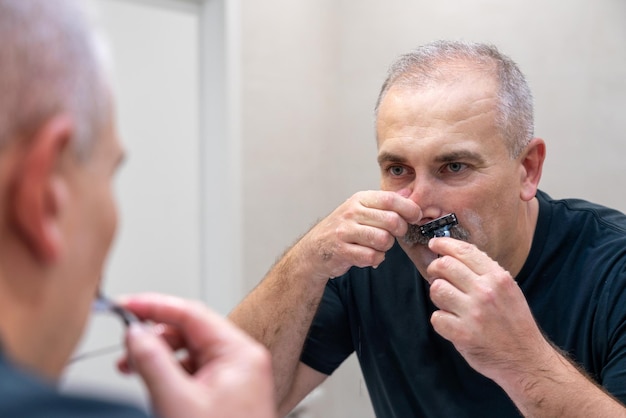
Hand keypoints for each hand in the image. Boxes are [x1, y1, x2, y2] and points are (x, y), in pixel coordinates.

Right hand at [121, 293, 275, 417]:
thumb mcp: (177, 401)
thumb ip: (152, 362)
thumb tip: (135, 333)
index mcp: (239, 353)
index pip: (191, 313)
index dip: (154, 306)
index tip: (126, 305)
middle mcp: (241, 360)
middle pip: (190, 331)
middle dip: (155, 336)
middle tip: (126, 346)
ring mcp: (235, 377)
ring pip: (189, 351)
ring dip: (159, 355)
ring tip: (133, 367)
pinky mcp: (226, 393)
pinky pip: (194, 371)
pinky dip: (170, 372)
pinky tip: (153, 383)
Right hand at [296, 190, 421, 280]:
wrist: (315, 249)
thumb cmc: (343, 229)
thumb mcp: (362, 209)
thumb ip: (385, 203)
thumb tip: (410, 194)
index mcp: (360, 199)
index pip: (391, 199)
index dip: (409, 208)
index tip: (416, 216)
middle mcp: (352, 212)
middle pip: (391, 221)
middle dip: (399, 231)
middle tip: (393, 234)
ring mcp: (345, 231)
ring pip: (383, 240)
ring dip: (386, 247)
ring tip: (377, 246)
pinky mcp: (342, 250)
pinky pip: (372, 257)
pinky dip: (375, 259)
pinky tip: (368, 256)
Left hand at [425, 238, 552, 383]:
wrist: (526, 359)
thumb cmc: (514, 324)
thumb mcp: (508, 291)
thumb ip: (484, 274)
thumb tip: (454, 257)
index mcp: (498, 278)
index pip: (465, 251)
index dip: (445, 244)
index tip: (435, 243)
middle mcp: (485, 292)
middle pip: (445, 266)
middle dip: (435, 268)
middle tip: (435, 274)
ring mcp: (473, 313)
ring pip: (437, 289)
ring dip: (438, 295)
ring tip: (448, 302)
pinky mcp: (462, 333)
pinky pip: (436, 317)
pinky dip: (441, 320)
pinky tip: (452, 323)